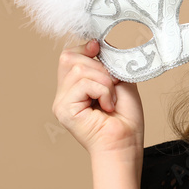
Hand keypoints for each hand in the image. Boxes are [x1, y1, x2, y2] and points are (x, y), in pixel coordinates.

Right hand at [52, 39, 144, 157]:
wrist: (126, 144)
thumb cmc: (126, 120)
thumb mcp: (121, 82)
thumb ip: (108, 63)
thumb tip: (97, 43)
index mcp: (75, 87)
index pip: (70, 55)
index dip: (85, 49)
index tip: (100, 49)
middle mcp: (64, 94)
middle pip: (69, 57)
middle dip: (98, 67)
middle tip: (112, 87)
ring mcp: (61, 102)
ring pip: (78, 69)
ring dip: (104, 81)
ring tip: (111, 100)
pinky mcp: (63, 109)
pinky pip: (83, 83)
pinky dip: (102, 91)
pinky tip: (107, 107)